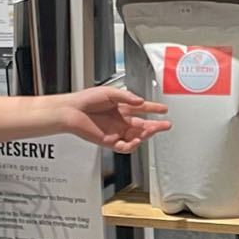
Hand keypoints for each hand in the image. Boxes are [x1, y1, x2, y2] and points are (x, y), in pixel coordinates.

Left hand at [54, 87, 170, 152]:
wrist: (72, 111)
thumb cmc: (86, 100)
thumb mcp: (110, 92)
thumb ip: (127, 97)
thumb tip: (140, 101)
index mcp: (121, 107)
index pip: (141, 108)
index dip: (153, 108)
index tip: (163, 109)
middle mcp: (120, 120)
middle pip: (142, 125)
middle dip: (155, 126)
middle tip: (166, 125)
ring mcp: (116, 131)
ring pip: (136, 136)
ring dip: (146, 134)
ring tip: (153, 129)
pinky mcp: (109, 141)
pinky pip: (125, 146)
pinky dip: (132, 145)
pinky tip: (137, 140)